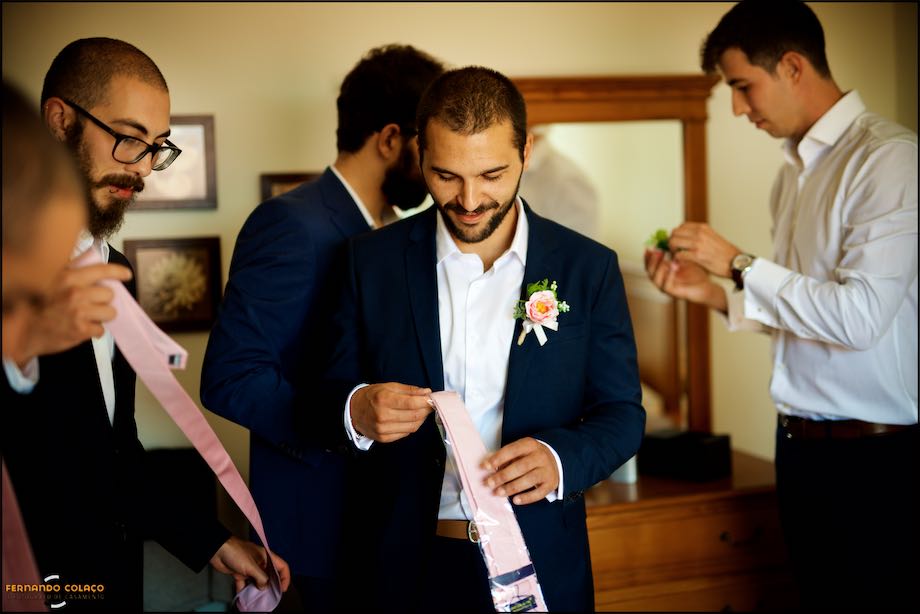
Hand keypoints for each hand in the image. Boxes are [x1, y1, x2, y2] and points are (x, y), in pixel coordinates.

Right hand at [13, 262, 132, 366]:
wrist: (24, 331)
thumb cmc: (37, 304)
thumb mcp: (52, 279)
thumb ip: (72, 267)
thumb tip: (90, 254)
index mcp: (69, 277)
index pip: (102, 270)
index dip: (118, 272)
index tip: (126, 274)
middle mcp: (75, 293)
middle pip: (109, 294)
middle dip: (103, 300)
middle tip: (91, 304)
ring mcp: (79, 312)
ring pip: (110, 312)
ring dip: (102, 316)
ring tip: (88, 316)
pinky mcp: (81, 330)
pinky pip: (101, 330)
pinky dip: (94, 331)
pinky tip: (82, 328)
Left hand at [209, 536, 290, 593]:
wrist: (217, 550)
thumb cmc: (236, 553)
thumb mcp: (251, 566)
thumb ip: (261, 577)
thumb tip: (265, 587)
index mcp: (266, 557)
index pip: (281, 566)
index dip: (285, 577)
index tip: (283, 589)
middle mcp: (260, 563)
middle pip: (270, 575)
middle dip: (271, 586)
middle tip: (271, 597)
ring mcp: (250, 569)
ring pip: (258, 581)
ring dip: (258, 590)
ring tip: (259, 600)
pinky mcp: (240, 573)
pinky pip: (245, 585)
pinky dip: (244, 591)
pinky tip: (245, 599)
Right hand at [351, 382, 432, 442]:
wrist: (354, 411)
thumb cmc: (372, 396)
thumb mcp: (389, 387)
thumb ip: (409, 390)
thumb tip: (427, 392)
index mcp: (383, 399)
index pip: (411, 403)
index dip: (425, 402)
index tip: (432, 399)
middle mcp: (382, 416)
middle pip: (414, 416)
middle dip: (426, 410)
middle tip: (429, 404)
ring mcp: (382, 429)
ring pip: (412, 426)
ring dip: (421, 419)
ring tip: (421, 411)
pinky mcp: (383, 438)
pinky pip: (405, 433)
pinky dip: (412, 426)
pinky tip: (410, 419)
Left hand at [481, 437, 558, 504]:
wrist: (554, 460)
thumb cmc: (529, 456)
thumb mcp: (520, 451)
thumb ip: (505, 457)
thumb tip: (487, 466)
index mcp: (530, 445)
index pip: (512, 450)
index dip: (498, 458)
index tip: (485, 466)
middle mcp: (540, 456)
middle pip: (520, 467)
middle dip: (502, 476)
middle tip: (489, 483)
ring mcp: (547, 471)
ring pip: (529, 480)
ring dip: (511, 487)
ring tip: (498, 493)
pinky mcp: (550, 484)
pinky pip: (539, 493)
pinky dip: (526, 498)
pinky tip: (515, 500)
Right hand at [645, 248, 727, 312]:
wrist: (706, 285)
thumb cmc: (696, 271)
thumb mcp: (685, 258)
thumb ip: (676, 251)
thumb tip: (670, 237)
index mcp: (662, 271)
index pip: (649, 263)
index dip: (647, 256)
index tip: (649, 247)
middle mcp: (661, 279)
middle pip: (649, 271)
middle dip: (652, 261)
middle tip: (657, 252)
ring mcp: (666, 287)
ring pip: (655, 279)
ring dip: (659, 268)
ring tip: (666, 260)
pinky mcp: (673, 293)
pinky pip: (666, 285)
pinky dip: (668, 276)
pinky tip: (673, 267)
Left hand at [666, 222, 740, 277]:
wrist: (735, 262)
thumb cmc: (725, 253)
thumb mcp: (712, 236)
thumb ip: (699, 235)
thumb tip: (685, 237)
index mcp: (703, 227)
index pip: (681, 226)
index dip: (676, 234)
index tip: (677, 241)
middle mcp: (699, 233)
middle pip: (674, 233)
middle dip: (672, 241)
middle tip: (674, 249)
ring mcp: (698, 243)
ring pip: (674, 242)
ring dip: (673, 250)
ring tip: (677, 255)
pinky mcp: (697, 255)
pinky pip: (679, 255)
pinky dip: (677, 259)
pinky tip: (681, 261)